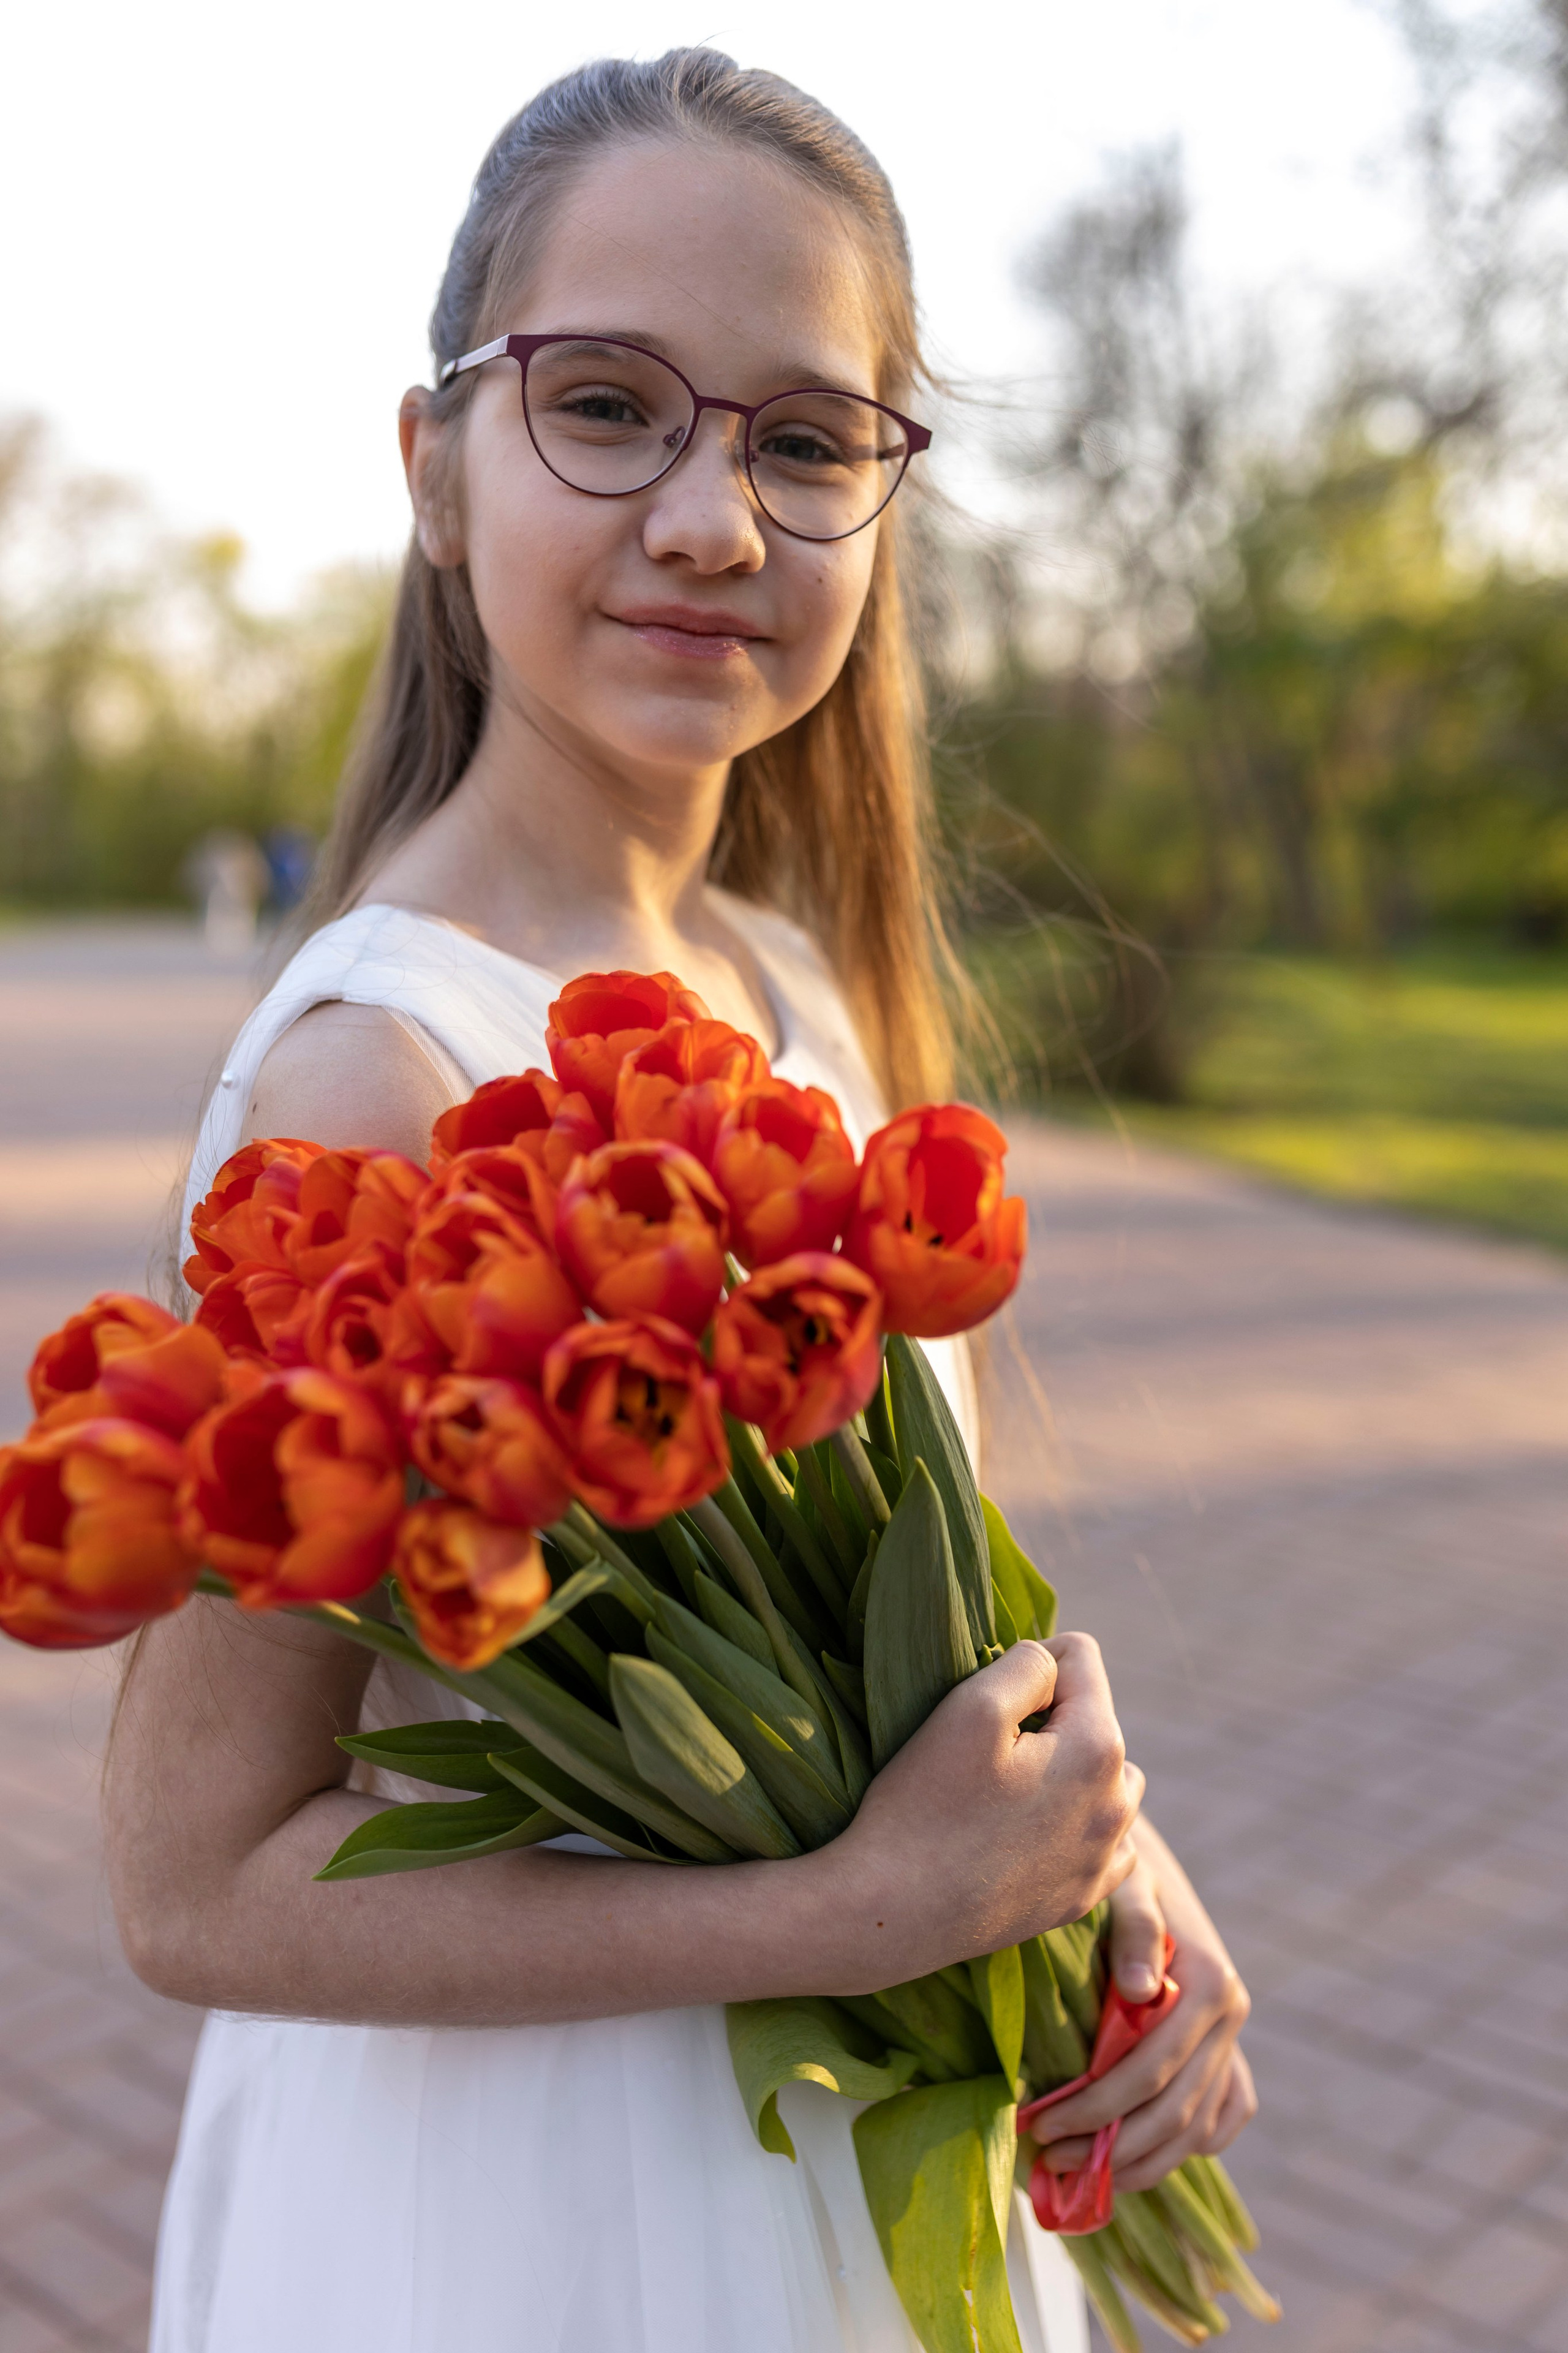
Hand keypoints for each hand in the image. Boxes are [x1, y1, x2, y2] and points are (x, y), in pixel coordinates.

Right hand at [828, 1634, 1141, 1989]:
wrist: (893, 1912)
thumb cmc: (926, 1803)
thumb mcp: (972, 1706)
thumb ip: (1028, 1664)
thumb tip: (1056, 1665)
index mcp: (1099, 1750)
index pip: (1081, 1656)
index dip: (1029, 1659)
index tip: (987, 1692)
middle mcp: (1118, 1807)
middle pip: (1096, 1719)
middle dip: (1052, 1718)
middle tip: (989, 1749)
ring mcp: (1103, 1860)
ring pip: (1107, 1780)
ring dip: (1069, 1770)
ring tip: (1009, 1789)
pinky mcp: (1081, 1898)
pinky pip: (1103, 1841)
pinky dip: (1074, 1824)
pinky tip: (1028, 1832)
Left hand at [1027, 1818, 1255, 2190]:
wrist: (1143, 1864)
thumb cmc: (1120, 1874)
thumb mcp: (1124, 1883)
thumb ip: (1134, 1928)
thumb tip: (1140, 1989)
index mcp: (1211, 1984)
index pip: (1151, 2071)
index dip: (1097, 2109)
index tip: (1041, 2126)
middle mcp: (1232, 2018)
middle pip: (1174, 2113)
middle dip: (1110, 2147)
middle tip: (1049, 2158)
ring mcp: (1233, 2040)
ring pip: (1196, 2130)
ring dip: (1140, 2164)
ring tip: (1079, 2173)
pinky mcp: (1228, 2053)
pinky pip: (1221, 2120)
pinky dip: (1186, 2149)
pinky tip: (1136, 2161)